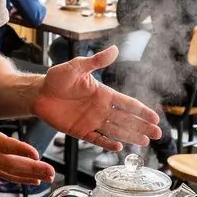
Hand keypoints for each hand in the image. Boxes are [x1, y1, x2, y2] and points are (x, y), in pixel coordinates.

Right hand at [0, 85, 54, 184]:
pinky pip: (3, 174)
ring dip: (29, 175)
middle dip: (31, 168)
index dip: (18, 149)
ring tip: (48, 177)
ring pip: (8, 172)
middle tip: (50, 171)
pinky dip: (19, 178)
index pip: (0, 144)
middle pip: (8, 163)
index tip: (35, 153)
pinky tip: (34, 180)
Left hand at [32, 46, 161, 149]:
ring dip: (130, 136)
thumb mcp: (77, 66)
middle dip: (142, 126)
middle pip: (126, 120)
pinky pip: (96, 139)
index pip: (127, 103)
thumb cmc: (57, 78)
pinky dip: (107, 143)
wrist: (39, 93)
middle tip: (158, 134)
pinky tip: (119, 147)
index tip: (155, 117)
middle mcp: (100, 109)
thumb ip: (96, 61)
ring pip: (115, 130)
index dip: (141, 111)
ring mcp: (91, 121)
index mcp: (103, 94)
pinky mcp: (80, 131)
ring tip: (145, 142)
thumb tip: (115, 50)